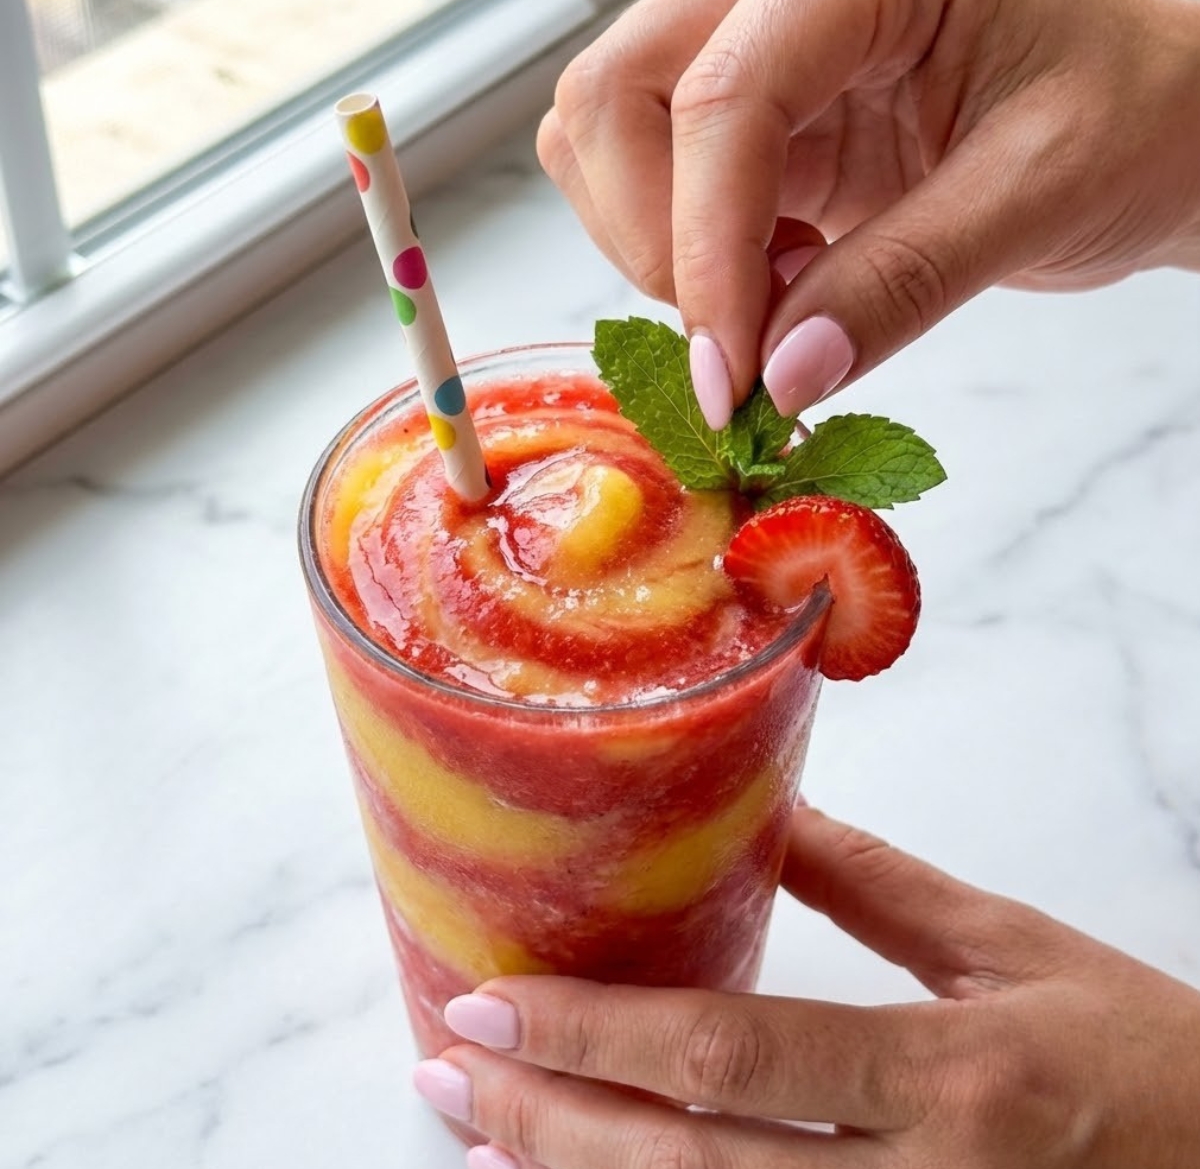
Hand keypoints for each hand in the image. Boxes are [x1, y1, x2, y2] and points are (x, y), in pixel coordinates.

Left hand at [415, 806, 1199, 1167]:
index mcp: (951, 1078)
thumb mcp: (1010, 950)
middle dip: (551, 1126)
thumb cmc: (1143, 1055)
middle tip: (445, 1075)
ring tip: (478, 1143)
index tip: (493, 1007)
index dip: (600, 1037)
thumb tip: (769, 811)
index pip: (737, 1058)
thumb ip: (878, 886)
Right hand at [538, 0, 1199, 426]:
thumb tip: (779, 378)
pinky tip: (772, 285)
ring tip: (774, 297)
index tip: (732, 376)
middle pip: (613, 95)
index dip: (707, 246)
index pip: (725, 93)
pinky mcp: (751, 130)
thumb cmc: (1124, 120)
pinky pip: (644, 191)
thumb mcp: (1040, 194)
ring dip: (653, 250)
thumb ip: (903, 284)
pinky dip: (679, 261)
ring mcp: (754, 58)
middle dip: (652, 238)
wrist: (1139, 128)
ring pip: (601, 140)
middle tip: (738, 340)